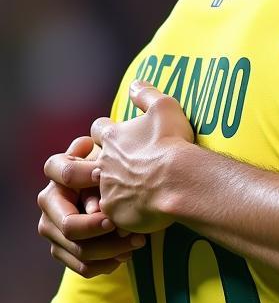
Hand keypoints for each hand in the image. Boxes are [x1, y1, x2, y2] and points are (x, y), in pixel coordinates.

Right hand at [38, 136, 145, 277]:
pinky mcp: (61, 250)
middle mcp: (47, 204)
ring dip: (112, 248)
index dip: (85, 175)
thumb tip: (101, 173)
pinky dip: (107, 263)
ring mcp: (52, 230)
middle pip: (69, 225)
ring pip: (79, 249)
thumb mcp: (109, 162)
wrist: (113, 193)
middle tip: (128, 226)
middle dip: (102, 228)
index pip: (63, 173)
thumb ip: (104, 161)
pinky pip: (83, 267)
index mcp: (56, 177)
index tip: (108, 176)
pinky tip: (126, 255)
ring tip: (138, 241)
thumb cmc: (113, 173)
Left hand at [89, 81, 195, 234]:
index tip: (115, 135)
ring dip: (100, 195)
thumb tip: (136, 83)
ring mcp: (107, 189)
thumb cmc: (172, 142)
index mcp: (113, 138)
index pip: (99, 130)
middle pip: (78, 164)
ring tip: (112, 201)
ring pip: (93, 194)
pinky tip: (131, 218)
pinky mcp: (115, 212)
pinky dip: (118, 216)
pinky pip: (110, 217)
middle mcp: (103, 164)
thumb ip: (148, 94)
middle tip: (95, 170)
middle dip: (80, 166)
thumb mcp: (165, 108)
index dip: (106, 132)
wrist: (177, 178)